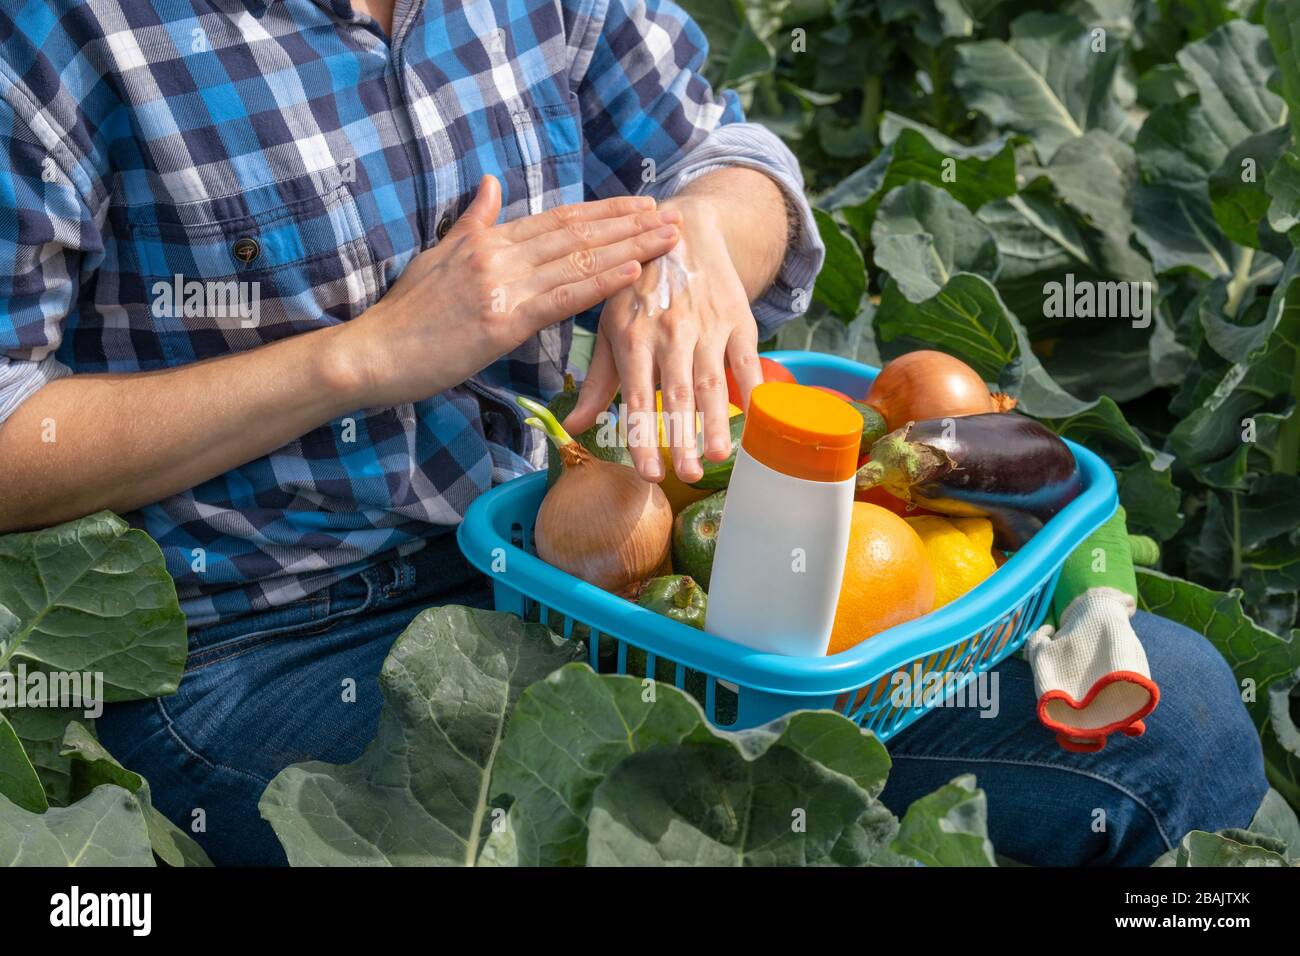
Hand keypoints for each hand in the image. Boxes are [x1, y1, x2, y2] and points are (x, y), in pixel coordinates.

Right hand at [335, 176, 680, 406]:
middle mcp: (499, 255)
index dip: (603, 211)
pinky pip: (561, 299)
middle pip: (577, 234)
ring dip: (629, 247)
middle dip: (629, 223)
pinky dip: (600, 284)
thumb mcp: (436, 256)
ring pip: (578, 260)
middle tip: (670, 214)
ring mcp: (501, 286)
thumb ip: (472, 222)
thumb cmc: (404, 314)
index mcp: (488, 240)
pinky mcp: (501, 322)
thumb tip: (490, 184)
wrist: (372, 352)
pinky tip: (633, 273)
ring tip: (667, 239)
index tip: (639, 204)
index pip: (558, 219)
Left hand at [563, 196, 762, 482]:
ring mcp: (706, 324)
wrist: (682, 230)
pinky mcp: (737, 318)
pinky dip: (754, 389)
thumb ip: (596, 382)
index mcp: (631, 337)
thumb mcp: (609, 327)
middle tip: (687, 476)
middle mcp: (668, 332)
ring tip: (720, 457)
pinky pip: (746, 359)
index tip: (650, 473)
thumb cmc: (638, 289)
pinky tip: (757, 419)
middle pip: (676, 395)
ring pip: (712, 381)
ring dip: (717, 422)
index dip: (643, 437)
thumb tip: (573, 427)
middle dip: (682, 438)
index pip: (635, 397)